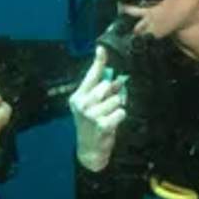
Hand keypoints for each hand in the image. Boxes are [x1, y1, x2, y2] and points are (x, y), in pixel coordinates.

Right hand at [69, 46, 127, 172]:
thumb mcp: (92, 107)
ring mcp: (90, 114)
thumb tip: (116, 79)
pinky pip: (120, 112)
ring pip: (115, 99)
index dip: (98, 62)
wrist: (89, 150)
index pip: (91, 75)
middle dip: (112, 94)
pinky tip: (112, 124)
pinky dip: (120, 116)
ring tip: (109, 117)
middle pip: (106, 86)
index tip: (102, 48)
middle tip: (108, 106)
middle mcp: (82, 103)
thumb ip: (101, 92)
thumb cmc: (92, 126)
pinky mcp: (101, 124)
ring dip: (117, 107)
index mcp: (78, 96)